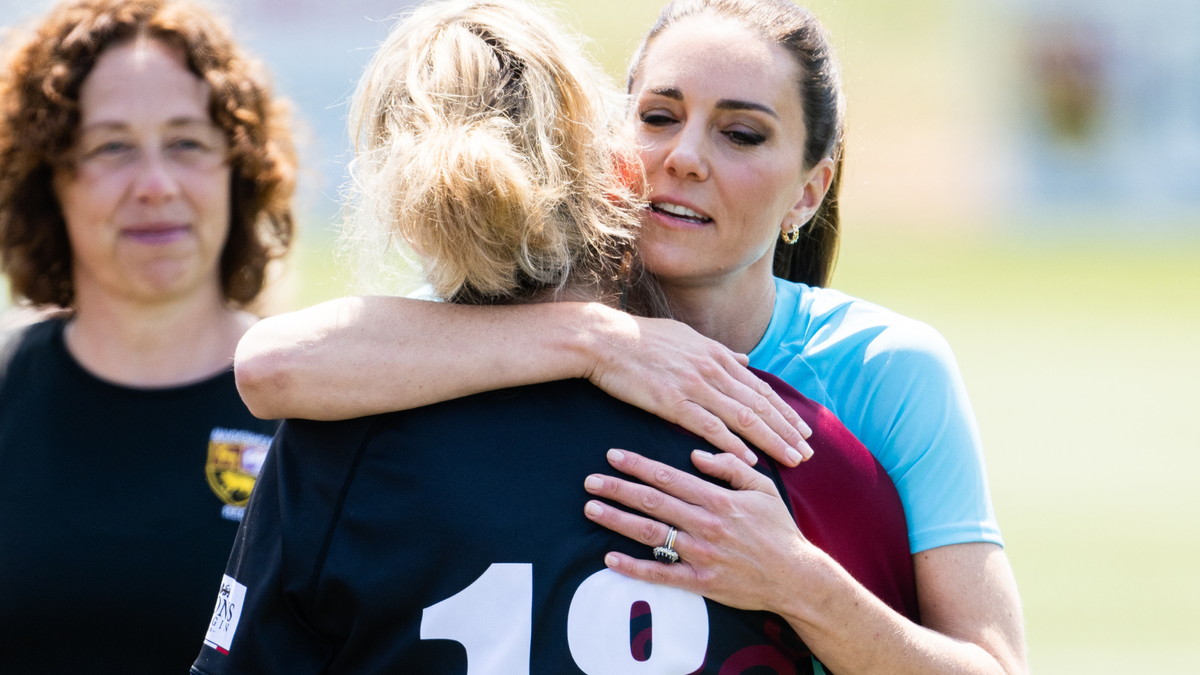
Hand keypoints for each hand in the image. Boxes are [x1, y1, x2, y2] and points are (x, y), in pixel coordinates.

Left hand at [582, 448, 813, 613]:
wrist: (796, 577)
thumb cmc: (779, 529)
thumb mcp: (762, 488)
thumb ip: (730, 466)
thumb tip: (695, 454)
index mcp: (718, 499)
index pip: (669, 477)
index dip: (638, 465)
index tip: (613, 455)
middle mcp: (705, 524)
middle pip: (652, 502)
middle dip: (618, 489)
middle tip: (590, 480)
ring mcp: (701, 554)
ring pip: (651, 534)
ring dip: (618, 521)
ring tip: (592, 509)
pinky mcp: (700, 581)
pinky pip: (661, 574)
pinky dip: (634, 567)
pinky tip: (610, 559)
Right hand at [583, 309, 811, 466]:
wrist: (604, 339)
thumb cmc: (640, 339)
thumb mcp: (686, 337)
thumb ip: (717, 351)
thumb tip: (742, 358)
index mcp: (716, 354)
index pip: (759, 388)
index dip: (784, 411)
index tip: (802, 430)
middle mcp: (712, 369)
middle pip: (760, 405)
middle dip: (787, 431)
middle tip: (808, 453)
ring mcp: (694, 385)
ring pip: (744, 417)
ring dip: (772, 441)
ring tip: (791, 460)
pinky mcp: (672, 401)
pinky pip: (710, 427)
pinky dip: (733, 444)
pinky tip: (749, 460)